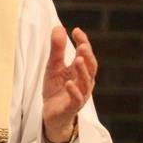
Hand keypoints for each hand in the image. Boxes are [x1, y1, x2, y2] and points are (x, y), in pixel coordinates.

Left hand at [42, 25, 97, 142]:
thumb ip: (57, 49)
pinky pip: (76, 99)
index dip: (83, 42)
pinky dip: (74, 91)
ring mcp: (80, 95)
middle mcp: (84, 82)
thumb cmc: (56, 89)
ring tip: (77, 59)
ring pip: (86, 82)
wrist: (51, 114)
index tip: (76, 31)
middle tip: (82, 45)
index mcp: (80, 70)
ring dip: (83, 70)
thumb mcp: (53, 66)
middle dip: (87, 56)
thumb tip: (59, 28)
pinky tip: (69, 83)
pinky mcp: (72, 107)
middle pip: (91, 67)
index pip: (86, 54)